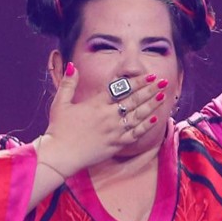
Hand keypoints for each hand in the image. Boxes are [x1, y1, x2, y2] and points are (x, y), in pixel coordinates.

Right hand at [37, 65, 167, 175]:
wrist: (60, 155)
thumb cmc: (58, 129)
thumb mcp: (60, 103)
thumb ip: (68, 84)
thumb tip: (72, 65)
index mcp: (96, 104)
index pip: (121, 89)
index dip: (137, 81)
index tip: (150, 75)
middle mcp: (108, 116)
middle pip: (134, 100)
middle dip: (150, 90)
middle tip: (163, 82)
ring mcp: (114, 131)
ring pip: (138, 116)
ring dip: (152, 105)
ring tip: (163, 96)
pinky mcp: (116, 144)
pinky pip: (135, 134)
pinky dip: (146, 126)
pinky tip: (155, 118)